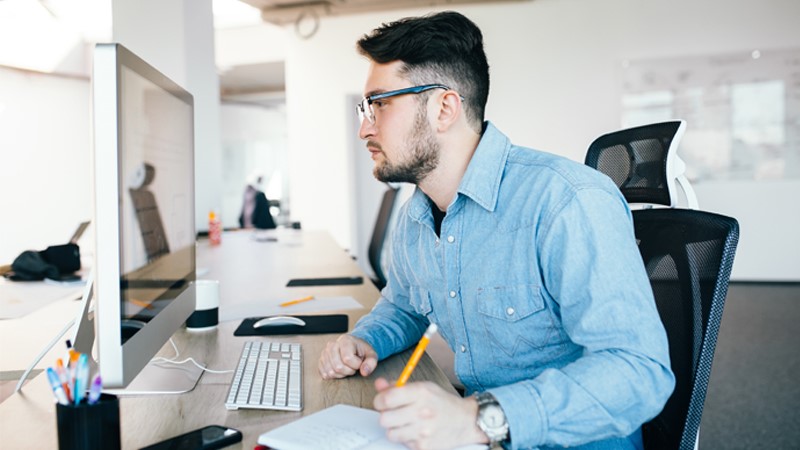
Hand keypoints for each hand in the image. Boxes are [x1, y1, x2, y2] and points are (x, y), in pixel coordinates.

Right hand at [318, 334, 377, 378]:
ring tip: (347, 368)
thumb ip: (371, 362)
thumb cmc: (362, 351)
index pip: (347, 358)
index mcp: (345, 340)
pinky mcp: (321, 361)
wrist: (353, 347)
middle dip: (348, 371)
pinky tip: (340, 371)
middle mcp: (332, 345)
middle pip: (338, 367)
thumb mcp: (371, 354)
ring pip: (330, 372)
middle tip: (353, 367)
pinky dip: (334, 376)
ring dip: (341, 375)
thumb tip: (364, 372)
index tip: (359, 362)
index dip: (356, 365)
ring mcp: (324, 353)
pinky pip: (324, 374)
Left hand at [373, 378, 487, 449]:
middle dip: (386, 415)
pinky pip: (403, 443)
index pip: (386, 399)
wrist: (466, 421)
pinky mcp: (424, 446)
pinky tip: (416, 431)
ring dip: (395, 428)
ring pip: (391, 433)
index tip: (382, 402)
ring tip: (405, 423)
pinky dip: (406, 438)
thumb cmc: (443, 403)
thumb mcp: (423, 387)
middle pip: (384, 418)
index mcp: (420, 393)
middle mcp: (422, 412)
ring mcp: (423, 431)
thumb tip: (379, 385)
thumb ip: (398, 386)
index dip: (379, 400)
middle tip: (393, 413)